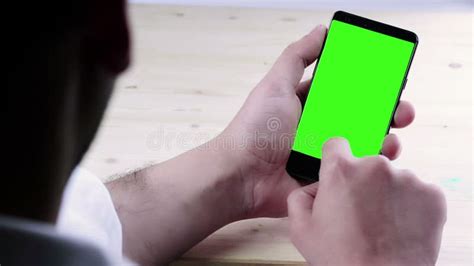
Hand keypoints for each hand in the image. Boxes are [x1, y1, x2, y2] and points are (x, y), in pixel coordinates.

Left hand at [220, 25, 414, 217]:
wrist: (242, 176)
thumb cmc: (255, 129)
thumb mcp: (276, 85)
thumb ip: (298, 56)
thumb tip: (322, 30)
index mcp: (309, 104)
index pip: (347, 90)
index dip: (369, 84)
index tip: (390, 79)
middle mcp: (320, 127)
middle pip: (361, 116)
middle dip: (386, 111)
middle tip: (402, 109)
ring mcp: (326, 153)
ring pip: (364, 143)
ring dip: (385, 137)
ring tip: (393, 134)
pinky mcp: (329, 178)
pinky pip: (356, 170)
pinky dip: (371, 164)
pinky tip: (381, 157)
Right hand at [287, 138, 446, 265]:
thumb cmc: (343, 259)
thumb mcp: (300, 229)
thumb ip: (299, 197)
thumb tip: (313, 188)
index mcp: (341, 170)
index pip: (336, 144)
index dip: (335, 159)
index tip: (339, 173)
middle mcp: (375, 166)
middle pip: (366, 163)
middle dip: (362, 182)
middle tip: (358, 211)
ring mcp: (407, 178)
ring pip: (393, 178)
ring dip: (387, 193)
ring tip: (380, 224)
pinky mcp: (431, 194)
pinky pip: (417, 191)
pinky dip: (409, 205)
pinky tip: (398, 226)